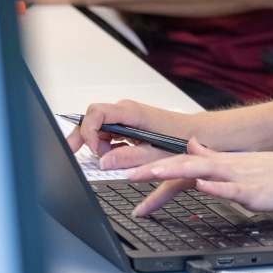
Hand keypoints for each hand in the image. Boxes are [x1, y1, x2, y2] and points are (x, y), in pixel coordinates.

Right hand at [65, 99, 206, 163]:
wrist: (196, 132)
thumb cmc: (180, 139)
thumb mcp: (154, 154)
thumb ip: (127, 158)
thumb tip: (104, 162)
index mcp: (132, 113)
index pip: (96, 112)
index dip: (88, 131)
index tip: (92, 149)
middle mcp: (127, 110)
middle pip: (93, 118)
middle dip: (84, 138)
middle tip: (76, 155)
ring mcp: (127, 116)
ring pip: (99, 126)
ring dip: (97, 144)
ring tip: (111, 158)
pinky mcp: (128, 123)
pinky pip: (108, 131)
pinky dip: (106, 144)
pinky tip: (117, 154)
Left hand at [127, 140, 272, 216]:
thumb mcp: (240, 162)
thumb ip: (213, 156)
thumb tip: (191, 145)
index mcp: (222, 161)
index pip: (182, 158)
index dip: (154, 160)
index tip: (127, 165)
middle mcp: (226, 166)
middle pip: (183, 162)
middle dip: (151, 167)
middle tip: (123, 172)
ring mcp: (239, 178)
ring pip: (201, 171)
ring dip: (173, 171)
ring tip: (149, 173)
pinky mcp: (254, 192)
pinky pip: (231, 188)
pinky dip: (215, 186)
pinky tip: (202, 186)